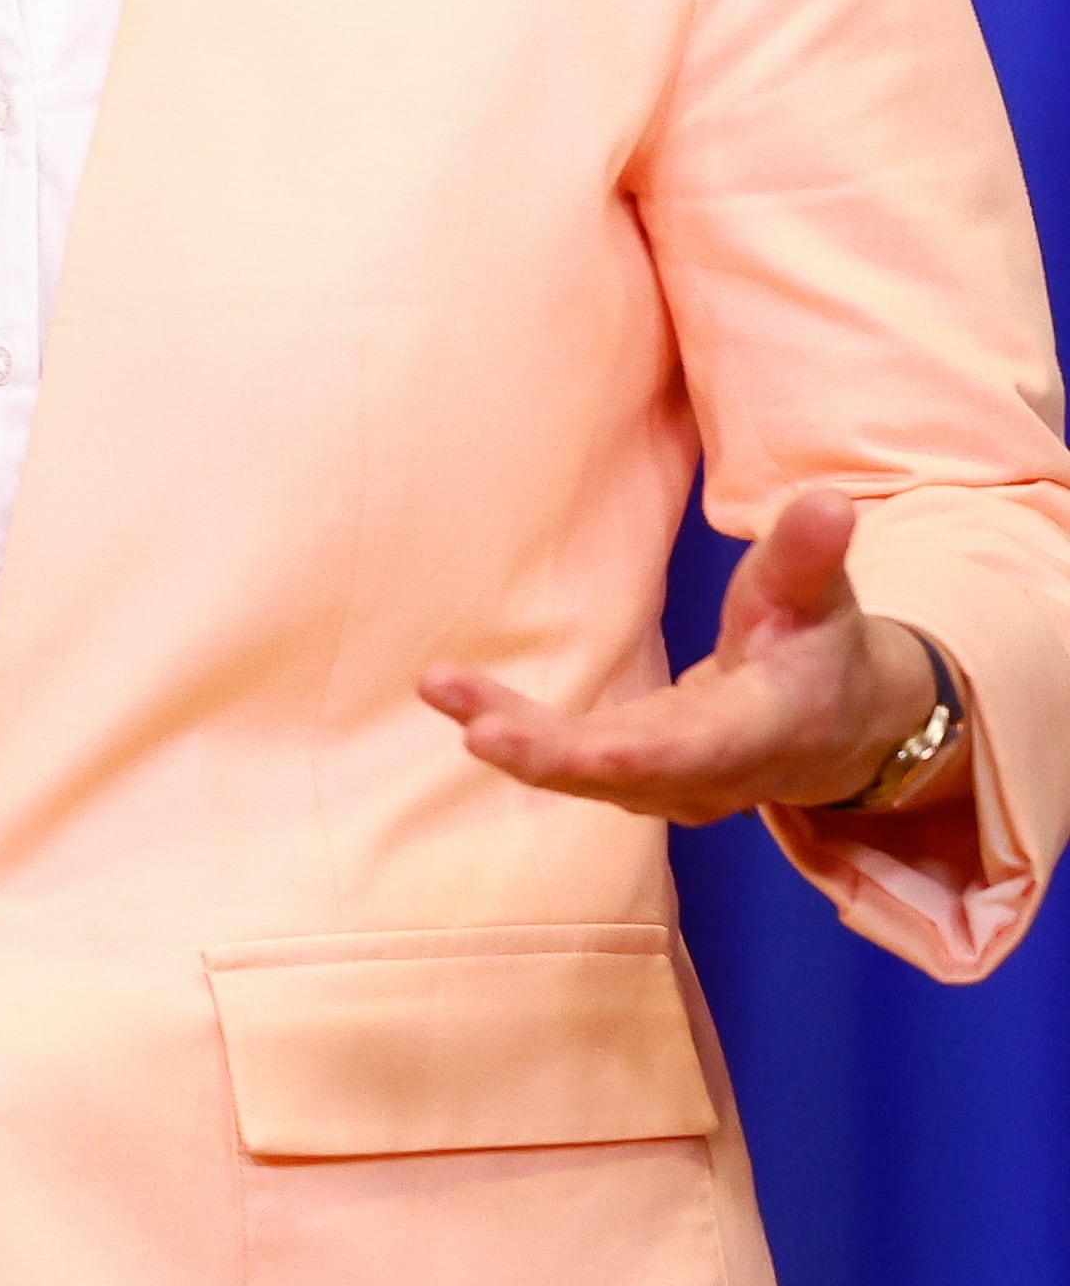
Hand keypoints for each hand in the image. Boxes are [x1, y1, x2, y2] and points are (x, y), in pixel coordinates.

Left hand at [421, 488, 953, 825]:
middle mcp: (711, 774)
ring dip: (511, 740)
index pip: (696, 752)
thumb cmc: (824, 650)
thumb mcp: (822, 598)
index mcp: (762, 731)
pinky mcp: (639, 778)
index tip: (587, 749)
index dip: (636, 756)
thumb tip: (829, 500)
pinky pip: (569, 763)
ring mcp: (671, 785)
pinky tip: (455, 700)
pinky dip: (515, 738)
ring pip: (581, 772)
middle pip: (619, 771)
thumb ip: (809, 555)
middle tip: (472, 728)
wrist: (845, 729)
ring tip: (440, 689)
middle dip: (547, 754)